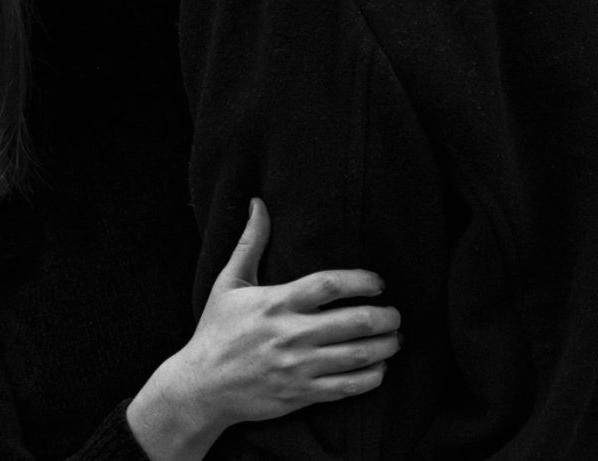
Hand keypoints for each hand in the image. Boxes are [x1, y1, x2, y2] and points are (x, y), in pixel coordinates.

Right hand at [128, 199, 400, 459]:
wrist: (202, 386)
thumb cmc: (217, 331)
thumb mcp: (229, 284)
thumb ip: (250, 243)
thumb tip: (259, 203)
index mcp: (276, 303)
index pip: (329, 285)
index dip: (362, 280)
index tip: (378, 282)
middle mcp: (290, 334)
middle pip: (354, 321)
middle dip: (385, 316)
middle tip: (395, 313)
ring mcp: (298, 367)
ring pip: (358, 356)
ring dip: (386, 346)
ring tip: (394, 338)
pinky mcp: (302, 394)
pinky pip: (348, 387)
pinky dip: (372, 377)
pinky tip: (378, 367)